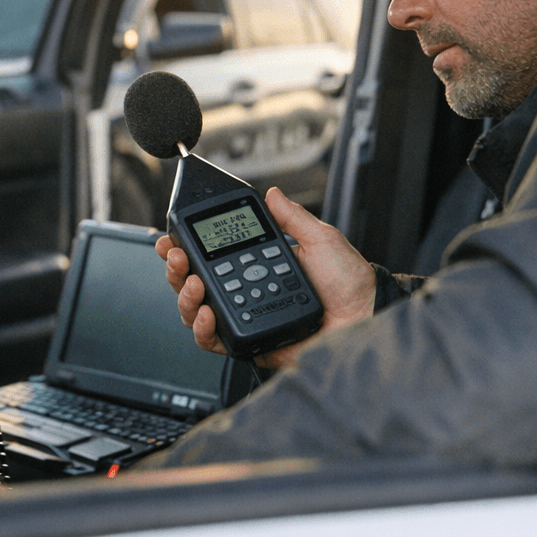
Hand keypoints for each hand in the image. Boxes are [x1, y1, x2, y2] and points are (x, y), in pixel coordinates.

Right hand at [158, 186, 377, 369]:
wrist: (365, 316)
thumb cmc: (350, 284)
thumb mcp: (322, 239)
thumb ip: (293, 217)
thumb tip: (272, 193)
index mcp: (258, 265)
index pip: (212, 256)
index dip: (186, 248)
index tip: (172, 237)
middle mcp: (246, 292)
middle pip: (193, 283)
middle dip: (176, 269)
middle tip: (178, 258)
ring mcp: (245, 317)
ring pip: (195, 312)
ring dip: (184, 297)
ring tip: (194, 286)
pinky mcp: (250, 342)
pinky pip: (213, 341)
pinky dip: (202, 328)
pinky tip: (207, 313)